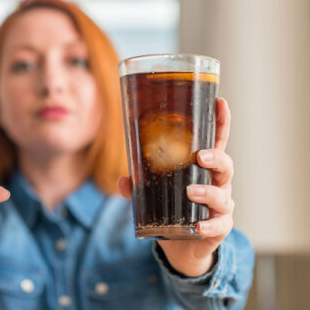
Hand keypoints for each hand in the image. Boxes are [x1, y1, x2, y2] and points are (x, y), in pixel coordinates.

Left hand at [117, 98, 233, 276]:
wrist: (183, 245)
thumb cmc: (173, 208)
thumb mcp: (154, 193)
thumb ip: (139, 185)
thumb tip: (123, 180)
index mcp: (203, 168)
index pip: (216, 142)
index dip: (220, 122)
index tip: (220, 102)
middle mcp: (217, 183)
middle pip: (225, 165)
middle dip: (217, 158)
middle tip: (201, 156)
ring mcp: (221, 205)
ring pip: (222, 195)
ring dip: (208, 192)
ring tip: (191, 191)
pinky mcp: (219, 227)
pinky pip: (218, 225)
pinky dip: (208, 225)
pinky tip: (198, 226)